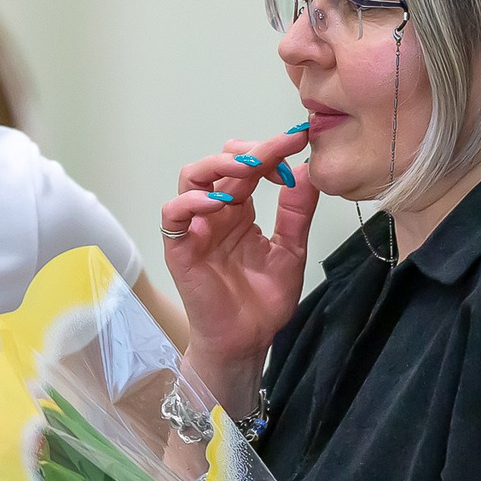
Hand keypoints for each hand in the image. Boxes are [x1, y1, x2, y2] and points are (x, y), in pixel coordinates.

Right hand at [159, 129, 318, 381]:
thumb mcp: (291, 250)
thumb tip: (306, 171)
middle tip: (277, 149)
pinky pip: (174, 214)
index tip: (299, 140)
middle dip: (249, 150)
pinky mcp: (180, 248)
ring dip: (217, 164)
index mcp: (241, 210)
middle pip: (220, 163)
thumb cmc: (263, 300)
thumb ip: (296, 213)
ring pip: (191, 177)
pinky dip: (191, 201)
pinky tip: (219, 202)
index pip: (250, 167)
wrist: (247, 340)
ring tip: (247, 167)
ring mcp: (196, 228)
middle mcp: (216, 212)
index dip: (271, 151)